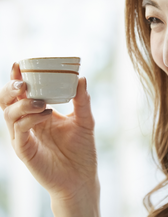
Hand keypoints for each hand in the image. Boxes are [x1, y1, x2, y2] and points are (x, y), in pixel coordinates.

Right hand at [0, 63, 99, 216]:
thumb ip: (82, 100)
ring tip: (41, 102)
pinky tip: (45, 114)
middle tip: (23, 82)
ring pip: (9, 114)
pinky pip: (19, 131)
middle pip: (9, 101)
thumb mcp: (85, 120)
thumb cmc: (82, 148)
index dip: (18, 78)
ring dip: (22, 104)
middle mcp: (29, 122)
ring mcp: (25, 136)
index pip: (24, 93)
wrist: (81, 176)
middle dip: (11, 88)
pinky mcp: (25, 150)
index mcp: (40, 113)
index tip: (20, 64)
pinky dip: (29, 119)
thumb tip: (81, 78)